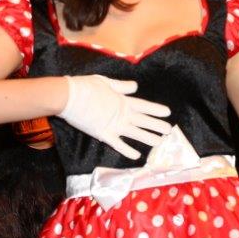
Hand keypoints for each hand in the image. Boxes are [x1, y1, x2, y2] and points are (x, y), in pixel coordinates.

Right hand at [57, 75, 171, 159]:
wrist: (69, 96)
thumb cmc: (85, 86)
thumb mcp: (106, 81)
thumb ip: (121, 86)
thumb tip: (135, 87)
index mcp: (123, 100)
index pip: (145, 106)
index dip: (157, 109)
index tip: (168, 113)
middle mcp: (122, 114)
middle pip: (144, 121)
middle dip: (157, 125)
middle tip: (169, 131)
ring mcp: (114, 125)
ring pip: (136, 134)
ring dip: (148, 138)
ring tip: (159, 143)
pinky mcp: (103, 134)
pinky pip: (118, 144)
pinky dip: (127, 150)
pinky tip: (137, 155)